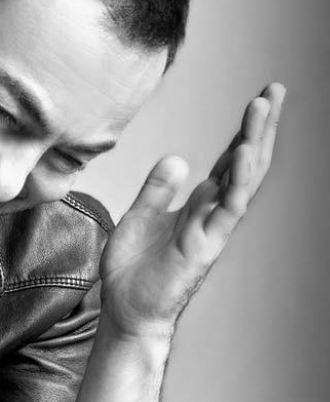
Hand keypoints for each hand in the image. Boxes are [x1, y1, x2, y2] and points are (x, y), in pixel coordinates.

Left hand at [99, 83, 285, 340]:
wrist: (125, 312)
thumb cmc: (133, 271)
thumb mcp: (139, 218)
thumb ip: (157, 190)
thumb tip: (177, 158)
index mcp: (198, 204)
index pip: (228, 160)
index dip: (244, 131)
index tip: (262, 98)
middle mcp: (211, 213)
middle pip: (244, 162)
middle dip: (261, 127)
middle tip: (276, 90)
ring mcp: (212, 228)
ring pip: (242, 180)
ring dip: (254, 143)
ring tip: (263, 108)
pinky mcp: (205, 246)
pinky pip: (227, 210)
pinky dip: (236, 181)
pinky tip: (242, 154)